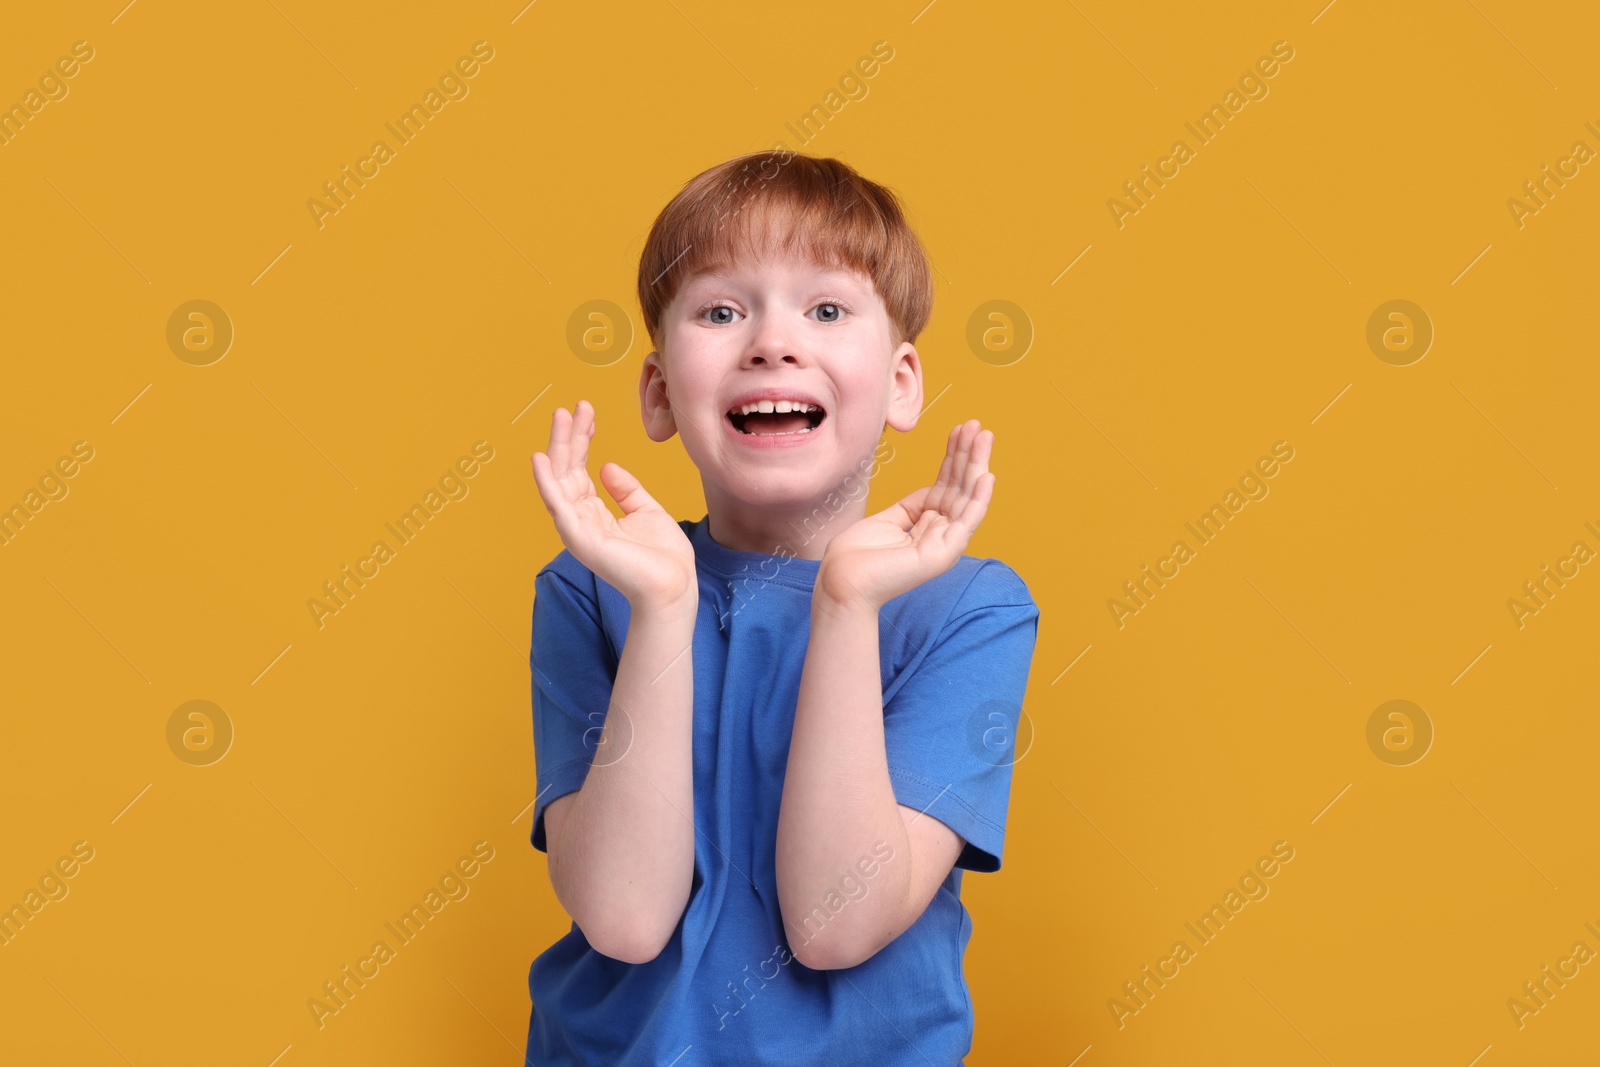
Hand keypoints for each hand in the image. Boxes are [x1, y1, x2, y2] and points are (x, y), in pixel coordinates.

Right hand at [530, 400, 697, 611]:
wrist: (675, 586)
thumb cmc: (663, 556)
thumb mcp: (647, 510)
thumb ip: (626, 489)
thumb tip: (606, 465)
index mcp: (595, 513)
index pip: (579, 470)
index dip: (581, 440)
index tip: (586, 412)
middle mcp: (581, 519)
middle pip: (567, 470)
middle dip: (568, 437)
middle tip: (570, 407)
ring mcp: (578, 530)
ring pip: (560, 481)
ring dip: (557, 448)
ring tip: (560, 417)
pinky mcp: (581, 540)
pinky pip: (558, 507)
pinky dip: (547, 483)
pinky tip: (541, 459)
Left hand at [815, 420, 994, 613]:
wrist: (841, 582)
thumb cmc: (857, 556)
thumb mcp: (888, 520)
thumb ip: (913, 506)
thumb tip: (934, 488)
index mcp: (927, 525)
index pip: (947, 485)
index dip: (954, 456)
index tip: (961, 429)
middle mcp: (940, 533)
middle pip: (960, 487)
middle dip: (970, 454)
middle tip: (978, 425)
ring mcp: (944, 544)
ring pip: (967, 498)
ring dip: (977, 465)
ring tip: (984, 436)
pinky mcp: (943, 554)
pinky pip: (967, 522)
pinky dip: (978, 498)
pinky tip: (986, 475)